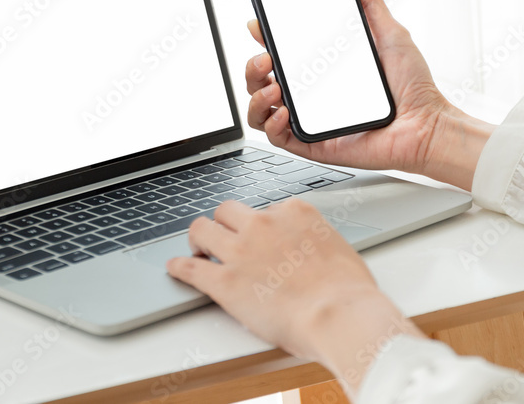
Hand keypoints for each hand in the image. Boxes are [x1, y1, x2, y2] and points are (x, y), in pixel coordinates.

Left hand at [166, 199, 423, 392]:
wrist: (341, 316)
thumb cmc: (348, 291)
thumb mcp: (338, 248)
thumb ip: (315, 242)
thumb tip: (311, 252)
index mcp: (294, 212)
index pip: (266, 208)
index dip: (261, 226)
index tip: (260, 238)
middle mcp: (263, 223)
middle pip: (228, 210)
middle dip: (225, 224)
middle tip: (223, 239)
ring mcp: (241, 251)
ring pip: (202, 228)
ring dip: (199, 238)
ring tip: (198, 248)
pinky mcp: (225, 282)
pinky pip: (190, 267)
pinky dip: (179, 267)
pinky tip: (175, 267)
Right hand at [245, 0, 492, 190]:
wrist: (427, 124)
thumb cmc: (414, 86)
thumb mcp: (390, 34)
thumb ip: (370, 2)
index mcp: (323, 70)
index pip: (280, 54)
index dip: (262, 40)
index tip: (259, 26)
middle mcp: (311, 95)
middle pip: (260, 81)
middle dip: (251, 67)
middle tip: (266, 58)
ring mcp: (310, 120)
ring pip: (259, 110)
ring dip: (255, 95)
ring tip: (274, 86)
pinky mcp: (313, 144)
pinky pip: (277, 137)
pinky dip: (271, 124)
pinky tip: (284, 112)